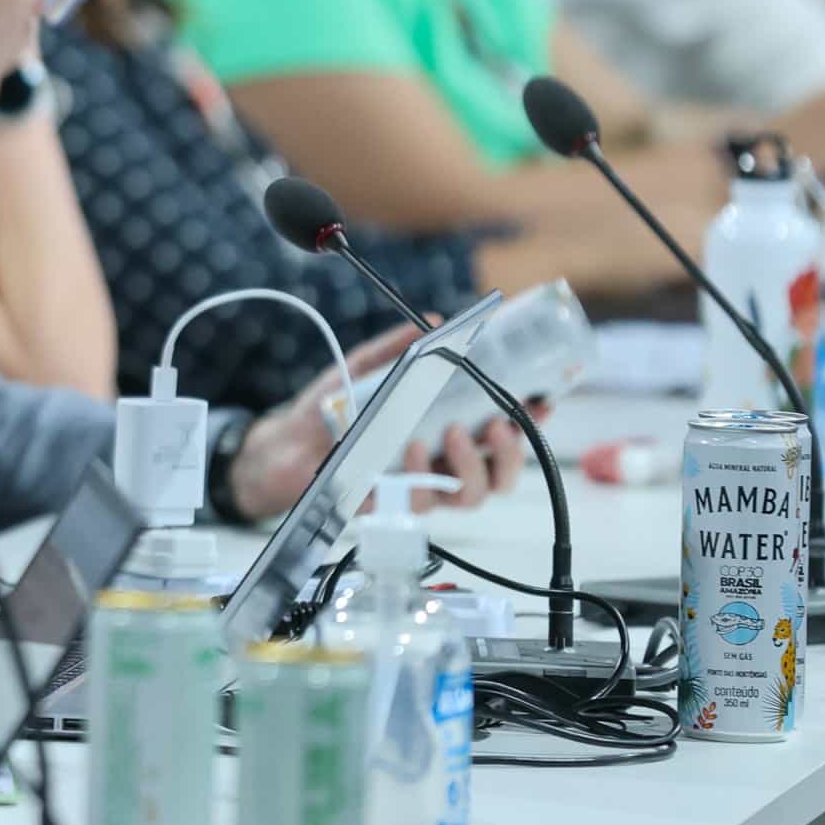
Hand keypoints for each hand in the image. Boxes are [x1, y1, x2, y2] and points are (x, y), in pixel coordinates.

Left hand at [226, 321, 536, 521]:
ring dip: (468, 468)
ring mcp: (415, 487)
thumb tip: (435, 319)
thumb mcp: (364, 367)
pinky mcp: (388, 505)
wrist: (282, 442)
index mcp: (441, 429)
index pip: (498, 432)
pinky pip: (415, 504)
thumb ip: (399, 347)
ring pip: (466, 498)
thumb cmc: (328, 408)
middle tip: (497, 427)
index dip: (528, 421)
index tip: (542, 401)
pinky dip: (417, 478)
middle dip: (509, 455)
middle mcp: (436, 463)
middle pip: (497, 476)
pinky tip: (404, 453)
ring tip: (447, 435)